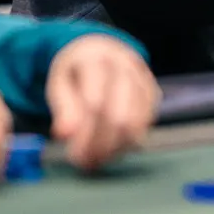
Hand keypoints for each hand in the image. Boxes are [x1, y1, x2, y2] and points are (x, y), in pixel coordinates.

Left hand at [46, 35, 159, 171]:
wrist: (102, 49)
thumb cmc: (77, 72)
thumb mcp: (60, 83)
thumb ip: (63, 108)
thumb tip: (63, 136)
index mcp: (96, 60)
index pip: (94, 101)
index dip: (85, 132)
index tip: (72, 156)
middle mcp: (124, 66)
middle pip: (118, 116)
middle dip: (101, 145)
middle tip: (84, 164)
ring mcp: (143, 79)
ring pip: (135, 124)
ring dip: (115, 149)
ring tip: (95, 161)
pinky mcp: (153, 92)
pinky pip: (145, 125)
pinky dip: (127, 143)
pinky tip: (110, 150)